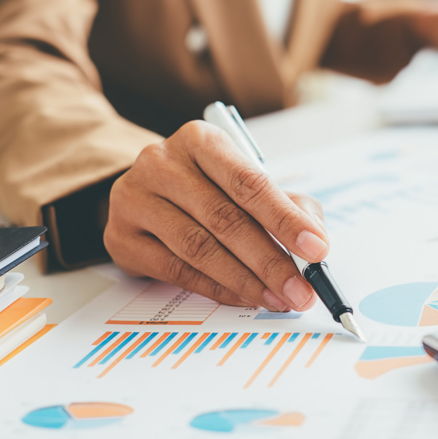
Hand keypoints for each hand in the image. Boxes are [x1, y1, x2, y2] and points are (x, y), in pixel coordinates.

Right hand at [104, 121, 328, 311]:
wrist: (147, 192)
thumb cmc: (208, 186)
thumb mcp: (248, 182)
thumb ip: (288, 206)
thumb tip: (316, 242)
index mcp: (200, 140)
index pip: (248, 181)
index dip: (285, 219)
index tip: (316, 249)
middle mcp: (161, 163)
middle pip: (224, 218)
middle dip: (270, 260)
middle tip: (301, 289)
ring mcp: (134, 199)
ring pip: (199, 248)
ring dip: (246, 280)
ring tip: (279, 298)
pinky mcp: (121, 237)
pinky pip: (176, 271)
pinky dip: (217, 288)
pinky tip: (245, 297)